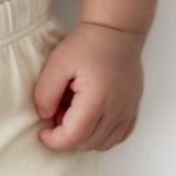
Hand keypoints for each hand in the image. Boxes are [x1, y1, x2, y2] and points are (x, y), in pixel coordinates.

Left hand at [33, 22, 145, 151]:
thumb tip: (44, 116)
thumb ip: (46, 92)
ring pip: (103, 144)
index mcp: (97, 99)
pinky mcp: (133, 109)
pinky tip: (90, 119)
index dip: (54, 141)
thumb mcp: (58, 62)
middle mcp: (117, 110)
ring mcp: (128, 111)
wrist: (116, 31)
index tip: (42, 132)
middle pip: (87, 144)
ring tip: (72, 112)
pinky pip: (118, 137)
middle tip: (56, 112)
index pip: (74, 137)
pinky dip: (101, 136)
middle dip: (67, 136)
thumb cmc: (88, 43)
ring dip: (84, 137)